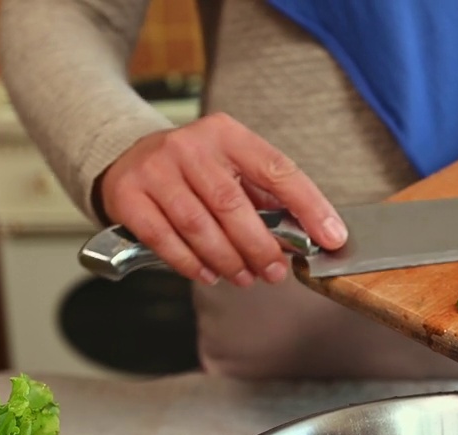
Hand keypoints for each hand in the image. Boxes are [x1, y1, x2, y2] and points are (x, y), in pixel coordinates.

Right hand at [98, 112, 346, 286]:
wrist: (127, 158)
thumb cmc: (191, 169)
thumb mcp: (229, 167)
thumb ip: (263, 196)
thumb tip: (303, 235)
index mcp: (226, 134)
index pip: (276, 169)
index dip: (308, 205)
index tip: (330, 236)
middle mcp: (189, 146)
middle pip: (232, 204)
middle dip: (259, 246)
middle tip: (274, 272)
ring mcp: (156, 169)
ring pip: (198, 225)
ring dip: (226, 259)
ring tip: (243, 277)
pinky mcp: (129, 195)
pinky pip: (164, 238)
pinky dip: (189, 263)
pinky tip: (207, 274)